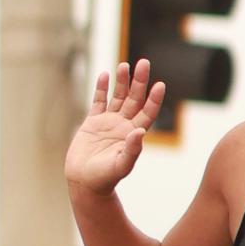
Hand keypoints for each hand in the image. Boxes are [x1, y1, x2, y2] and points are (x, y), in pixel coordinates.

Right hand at [66, 60, 166, 196]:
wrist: (84, 183)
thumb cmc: (105, 179)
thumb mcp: (121, 166)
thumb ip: (132, 150)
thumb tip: (141, 132)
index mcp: (134, 135)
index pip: (148, 113)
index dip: (154, 99)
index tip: (160, 85)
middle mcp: (124, 125)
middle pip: (134, 99)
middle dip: (139, 81)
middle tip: (143, 62)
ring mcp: (108, 122)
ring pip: (117, 97)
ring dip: (121, 81)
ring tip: (124, 64)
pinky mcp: (92, 122)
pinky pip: (98, 101)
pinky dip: (101, 88)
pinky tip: (104, 75)